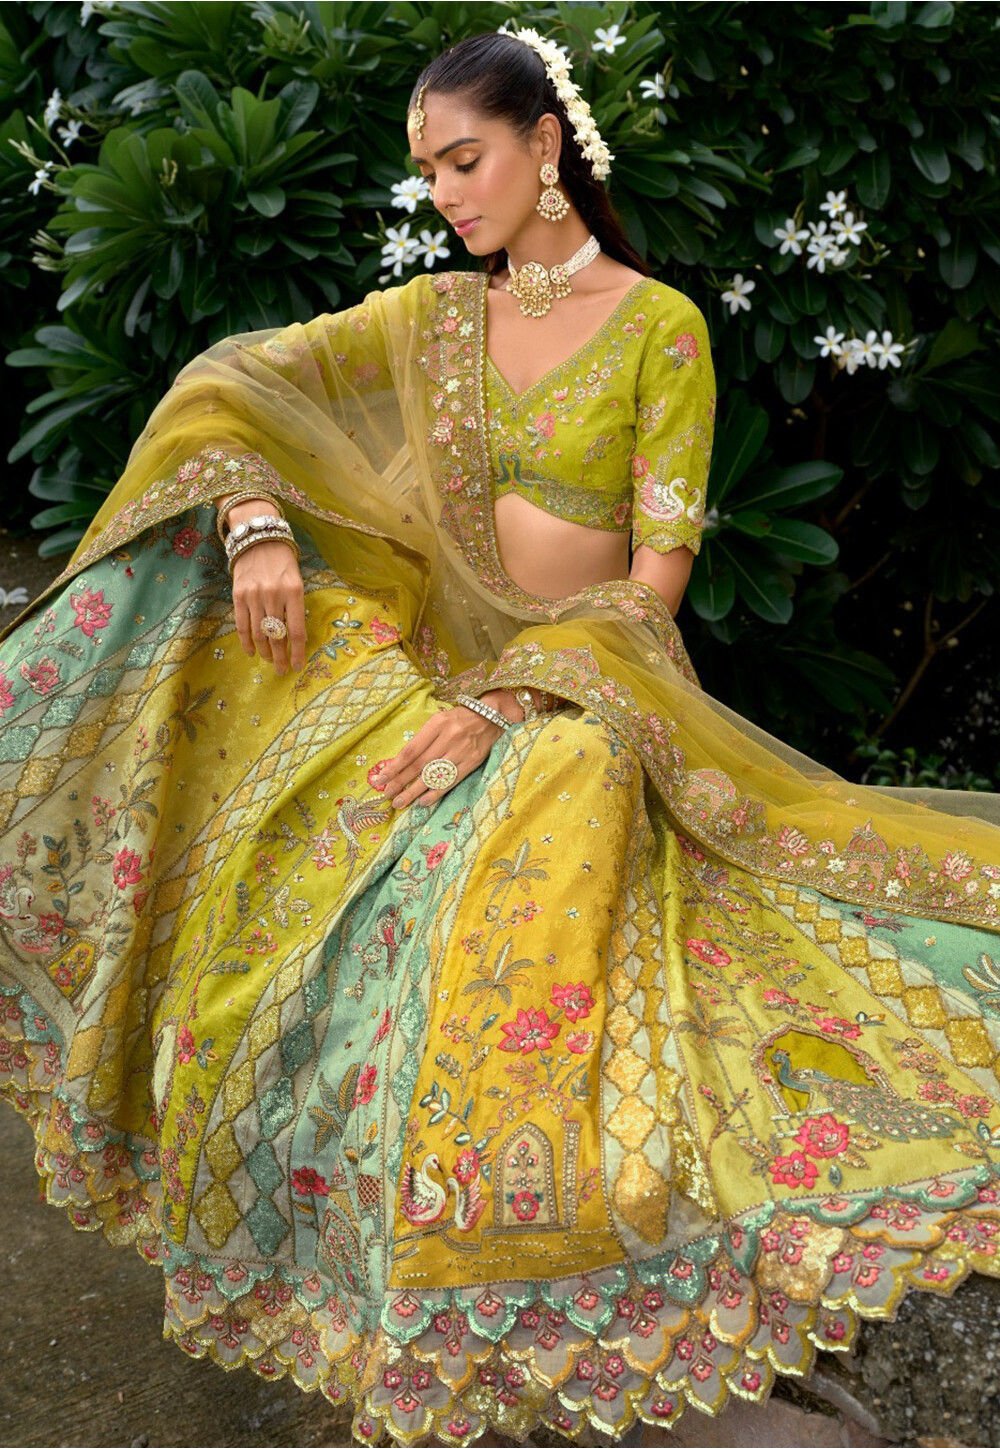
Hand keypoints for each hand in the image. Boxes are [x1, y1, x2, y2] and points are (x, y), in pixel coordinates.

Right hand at [230, 534, 305, 674]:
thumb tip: (293, 638)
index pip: (296, 631)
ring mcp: (254, 595)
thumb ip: (295, 606)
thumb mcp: (297, 581)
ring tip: (270, 661)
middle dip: (280, 658)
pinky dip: (246, 642)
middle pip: (277, 636)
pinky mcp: (238, 595)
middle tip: (282, 670)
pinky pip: (242, 625)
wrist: (258, 537)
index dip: (298, 652)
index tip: (298, 666)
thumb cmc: (283, 561)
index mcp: (294, 592)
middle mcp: (274, 595)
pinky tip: (252, 652)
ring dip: (264, 652)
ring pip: (259, 633)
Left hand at [370, 695, 516, 808]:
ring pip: (433, 775)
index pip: (411, 750)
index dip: (395, 766)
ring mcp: (461, 751)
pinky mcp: (472, 762)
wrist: (492, 717)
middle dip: (400, 781)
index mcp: (437, 724)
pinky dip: (435, 793)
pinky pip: (450, 781)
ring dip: (414, 792)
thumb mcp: (439, 720)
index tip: (381, 778)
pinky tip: (423, 802)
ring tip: (399, 802)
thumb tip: (400, 762)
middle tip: (386, 794)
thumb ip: (423, 739)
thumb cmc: (460, 718)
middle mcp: (448, 737)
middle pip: (419, 765)